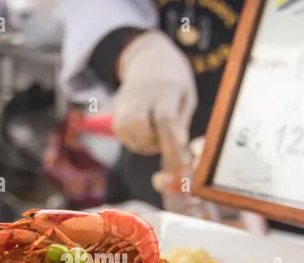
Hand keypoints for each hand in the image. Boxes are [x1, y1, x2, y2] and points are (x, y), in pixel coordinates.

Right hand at [112, 30, 196, 158]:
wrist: (148, 61)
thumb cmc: (174, 84)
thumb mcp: (187, 98)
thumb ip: (182, 126)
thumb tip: (180, 158)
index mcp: (166, 89)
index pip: (165, 120)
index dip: (172, 144)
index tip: (180, 162)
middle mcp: (141, 95)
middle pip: (143, 129)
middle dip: (157, 145)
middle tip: (169, 142)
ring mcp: (125, 103)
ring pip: (130, 136)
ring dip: (146, 145)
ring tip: (158, 136)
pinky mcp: (116, 111)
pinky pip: (123, 136)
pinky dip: (136, 142)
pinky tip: (146, 134)